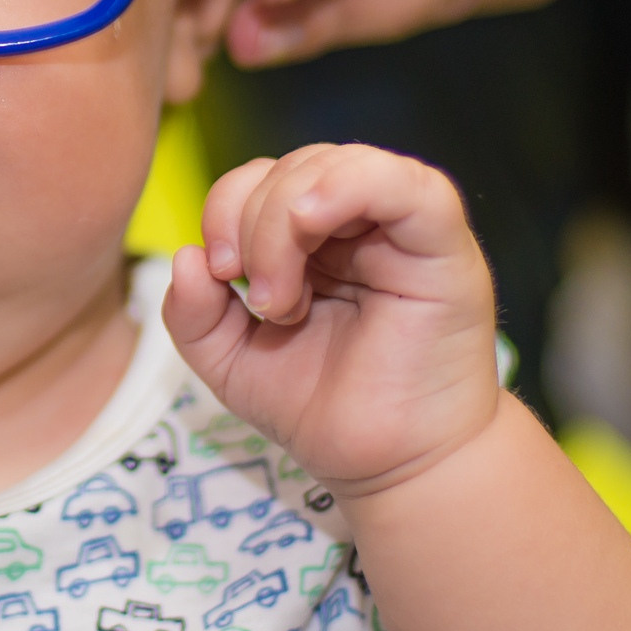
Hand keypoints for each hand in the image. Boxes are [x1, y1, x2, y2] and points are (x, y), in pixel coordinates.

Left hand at [163, 144, 500, 496]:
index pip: (264, 178)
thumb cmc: (322, 409)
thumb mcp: (232, 362)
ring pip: (340, 163)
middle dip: (252, 223)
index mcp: (316, 239)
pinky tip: (310, 221)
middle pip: (295, 166)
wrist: (390, 467)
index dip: (226, 209)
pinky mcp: (444, 247)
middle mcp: (361, 222)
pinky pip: (409, 185)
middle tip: (262, 302)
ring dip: (285, 218)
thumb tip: (185, 257)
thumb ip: (194, 314)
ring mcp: (405, 230)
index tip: (220, 274)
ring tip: (284, 298)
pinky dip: (347, 185)